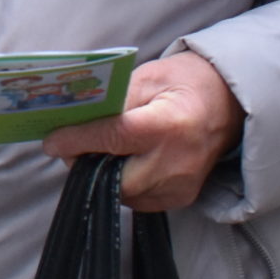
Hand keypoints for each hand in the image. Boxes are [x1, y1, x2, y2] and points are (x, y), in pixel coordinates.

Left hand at [40, 51, 244, 212]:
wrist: (228, 104)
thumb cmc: (184, 83)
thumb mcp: (147, 78)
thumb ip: (113, 102)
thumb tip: (74, 120)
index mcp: (168, 125)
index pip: (113, 137)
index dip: (77, 140)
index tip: (51, 140)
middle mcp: (176, 162)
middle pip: (113, 177)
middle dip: (87, 163)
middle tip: (73, 147)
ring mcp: (180, 185)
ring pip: (122, 193)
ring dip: (104, 174)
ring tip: (100, 151)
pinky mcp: (180, 199)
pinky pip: (138, 200)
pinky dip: (123, 184)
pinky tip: (125, 162)